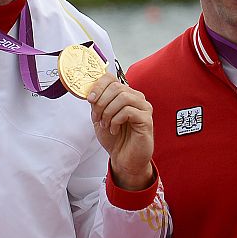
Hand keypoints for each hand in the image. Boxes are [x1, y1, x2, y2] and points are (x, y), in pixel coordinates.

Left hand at [87, 73, 153, 190]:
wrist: (123, 159)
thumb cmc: (115, 138)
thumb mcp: (100, 117)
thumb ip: (97, 102)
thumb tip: (90, 91)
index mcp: (125, 94)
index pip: (111, 78)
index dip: (98, 86)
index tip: (89, 99)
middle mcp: (136, 98)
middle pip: (116, 87)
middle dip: (101, 102)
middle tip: (97, 117)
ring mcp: (143, 107)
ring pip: (122, 97)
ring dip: (108, 112)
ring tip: (106, 124)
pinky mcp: (147, 119)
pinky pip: (128, 111)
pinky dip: (116, 120)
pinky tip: (114, 129)